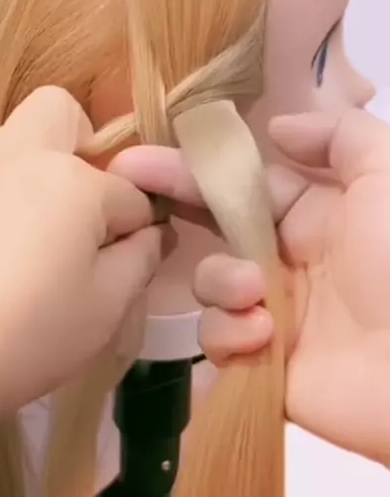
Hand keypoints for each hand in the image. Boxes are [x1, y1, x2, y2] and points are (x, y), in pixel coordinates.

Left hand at [0, 87, 160, 461]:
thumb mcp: (105, 307)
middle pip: (61, 111)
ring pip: (22, 140)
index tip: (139, 259)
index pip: (131, 193)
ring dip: (47, 169)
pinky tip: (10, 252)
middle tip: (91, 208)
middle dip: (86, 146)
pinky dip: (12, 193)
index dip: (143, 227)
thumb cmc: (25, 334)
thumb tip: (151, 233)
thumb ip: (141, 259)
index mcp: (71, 178)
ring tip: (51, 238)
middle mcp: (21, 157)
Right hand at [114, 109, 389, 464]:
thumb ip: (340, 135)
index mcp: (314, 215)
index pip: (241, 185)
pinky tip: (264, 335)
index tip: (138, 158)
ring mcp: (274, 315)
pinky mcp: (265, 366)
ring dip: (221, 280)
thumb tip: (275, 130)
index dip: (194, 168)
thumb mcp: (388, 175)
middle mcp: (287, 260)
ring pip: (211, 284)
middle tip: (133, 192)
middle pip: (214, 228)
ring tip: (256, 291)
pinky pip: (220, 342)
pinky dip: (231, 334)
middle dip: (174, 205)